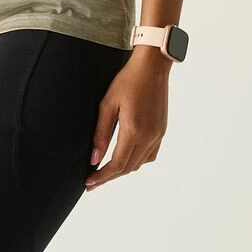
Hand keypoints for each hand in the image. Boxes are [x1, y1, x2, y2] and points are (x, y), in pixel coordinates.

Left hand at [85, 49, 169, 189]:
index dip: (102, 176)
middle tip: (92, 183)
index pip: (117, 164)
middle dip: (109, 177)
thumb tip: (94, 158)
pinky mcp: (161, 131)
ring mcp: (158, 135)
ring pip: (139, 164)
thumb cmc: (128, 81)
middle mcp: (149, 136)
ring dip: (122, 170)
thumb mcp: (107, 105)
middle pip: (128, 168)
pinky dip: (136, 161)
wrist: (152, 68)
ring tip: (105, 172)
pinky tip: (125, 159)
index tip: (89, 183)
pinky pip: (149, 155)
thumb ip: (101, 134)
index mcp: (134, 130)